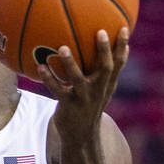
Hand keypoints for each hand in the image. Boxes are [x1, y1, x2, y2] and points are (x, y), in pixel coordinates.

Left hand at [37, 27, 128, 144]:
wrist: (81, 136)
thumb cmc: (91, 107)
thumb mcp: (104, 92)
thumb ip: (109, 73)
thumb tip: (122, 50)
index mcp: (107, 85)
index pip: (119, 64)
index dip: (122, 47)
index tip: (124, 28)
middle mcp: (98, 90)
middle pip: (105, 68)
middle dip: (104, 50)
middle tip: (100, 32)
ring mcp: (83, 98)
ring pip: (78, 79)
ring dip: (70, 63)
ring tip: (63, 47)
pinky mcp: (68, 106)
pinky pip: (57, 90)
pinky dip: (49, 78)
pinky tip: (40, 67)